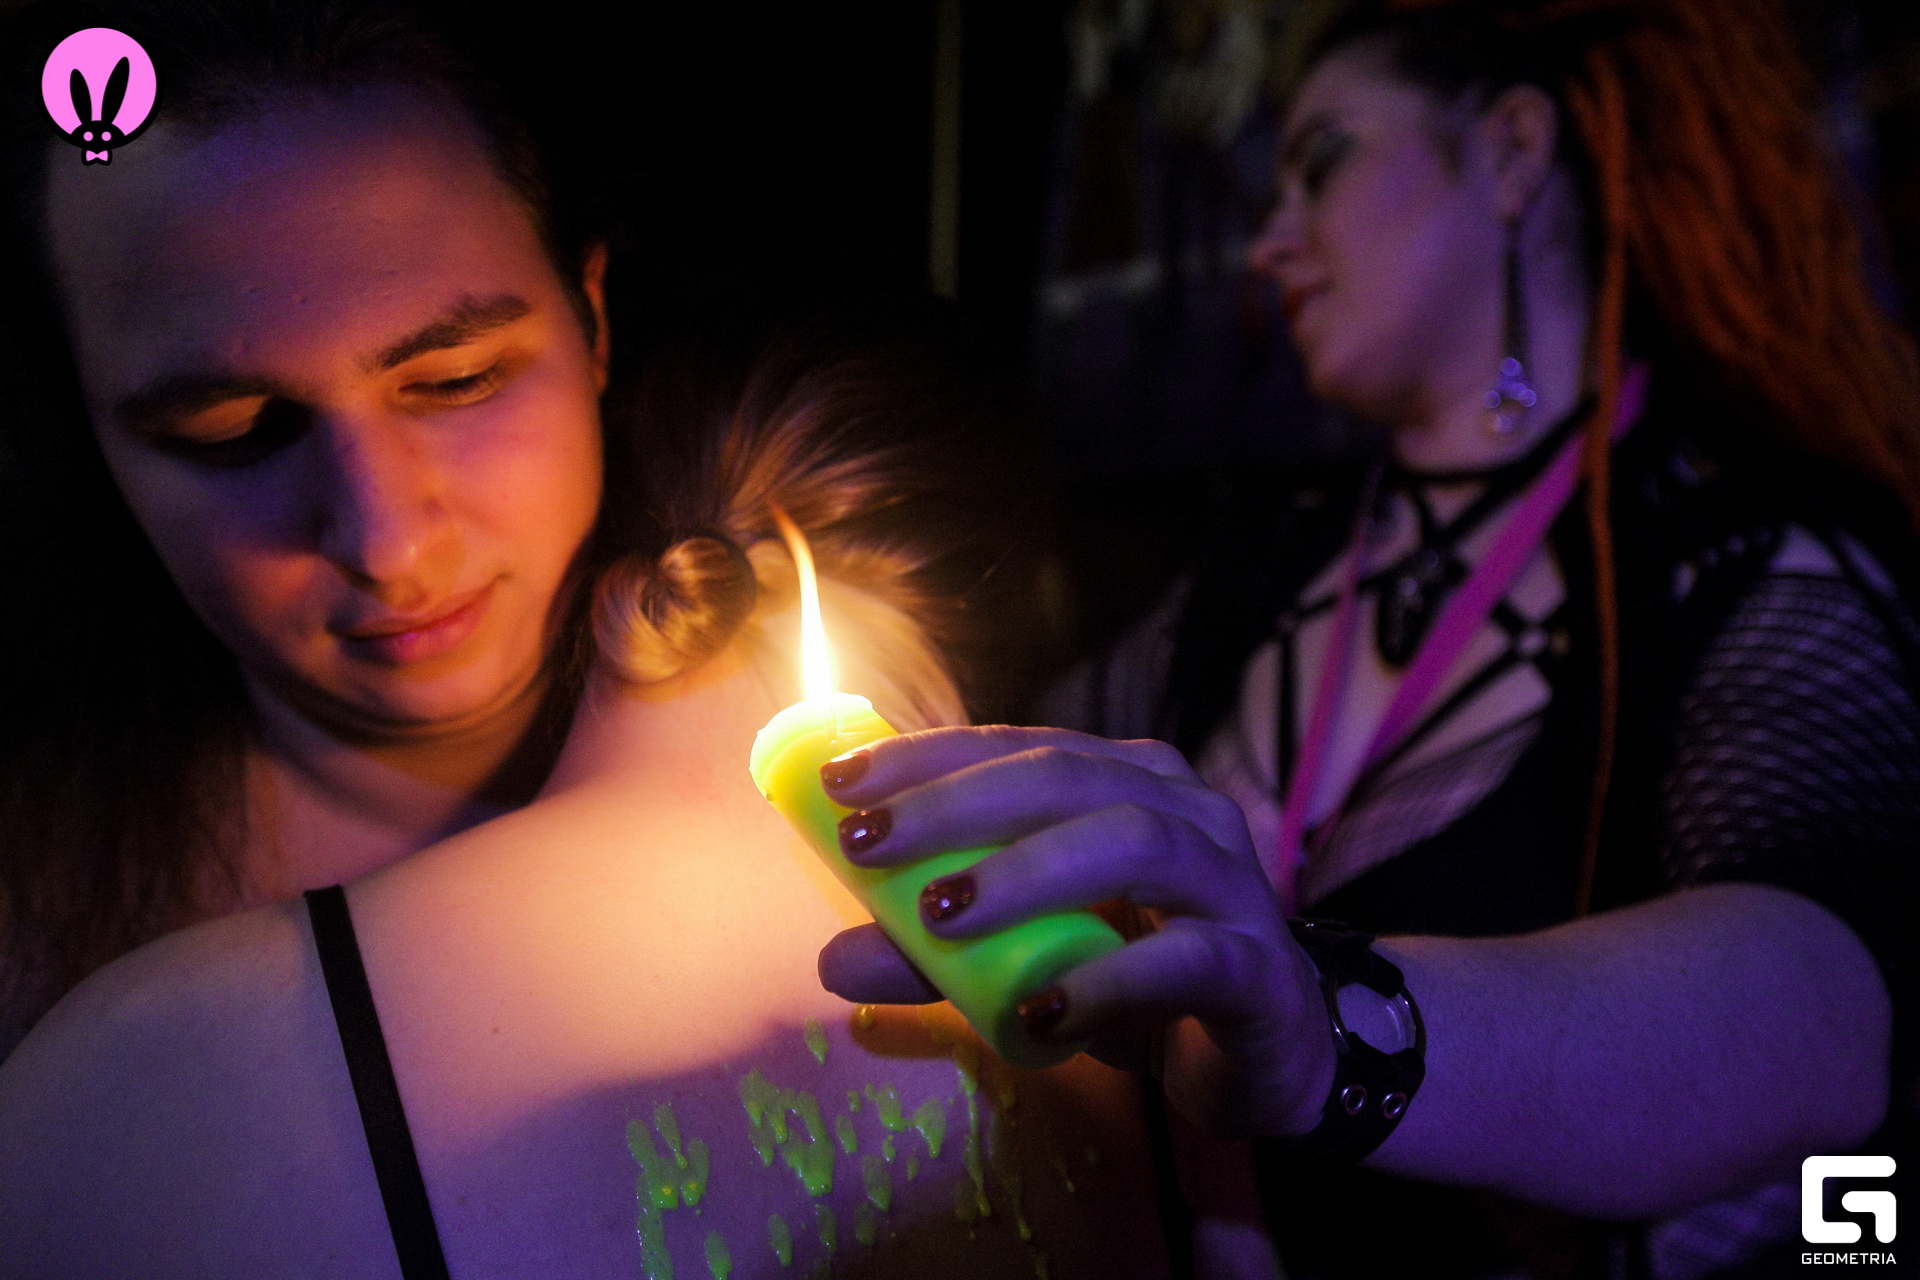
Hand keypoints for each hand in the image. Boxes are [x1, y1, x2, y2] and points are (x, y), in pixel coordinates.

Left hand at [814, 726, 1335, 1138]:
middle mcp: (1181, 811)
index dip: (927, 757)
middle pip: (1065, 777)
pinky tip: (1040, 1013)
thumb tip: (832, 960)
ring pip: (1131, 841)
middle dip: (957, 804)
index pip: (1017, 748)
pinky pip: (1183, 957)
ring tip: (942, 914)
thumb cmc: (1143, 983)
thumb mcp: (1029, 965)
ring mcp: (1228, 883)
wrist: (1271, 1059)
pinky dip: (1106, 980)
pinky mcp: (1257, 967)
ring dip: (1028, 872)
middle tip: (869, 843)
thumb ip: (940, 960)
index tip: (839, 784)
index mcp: (1125, 783)